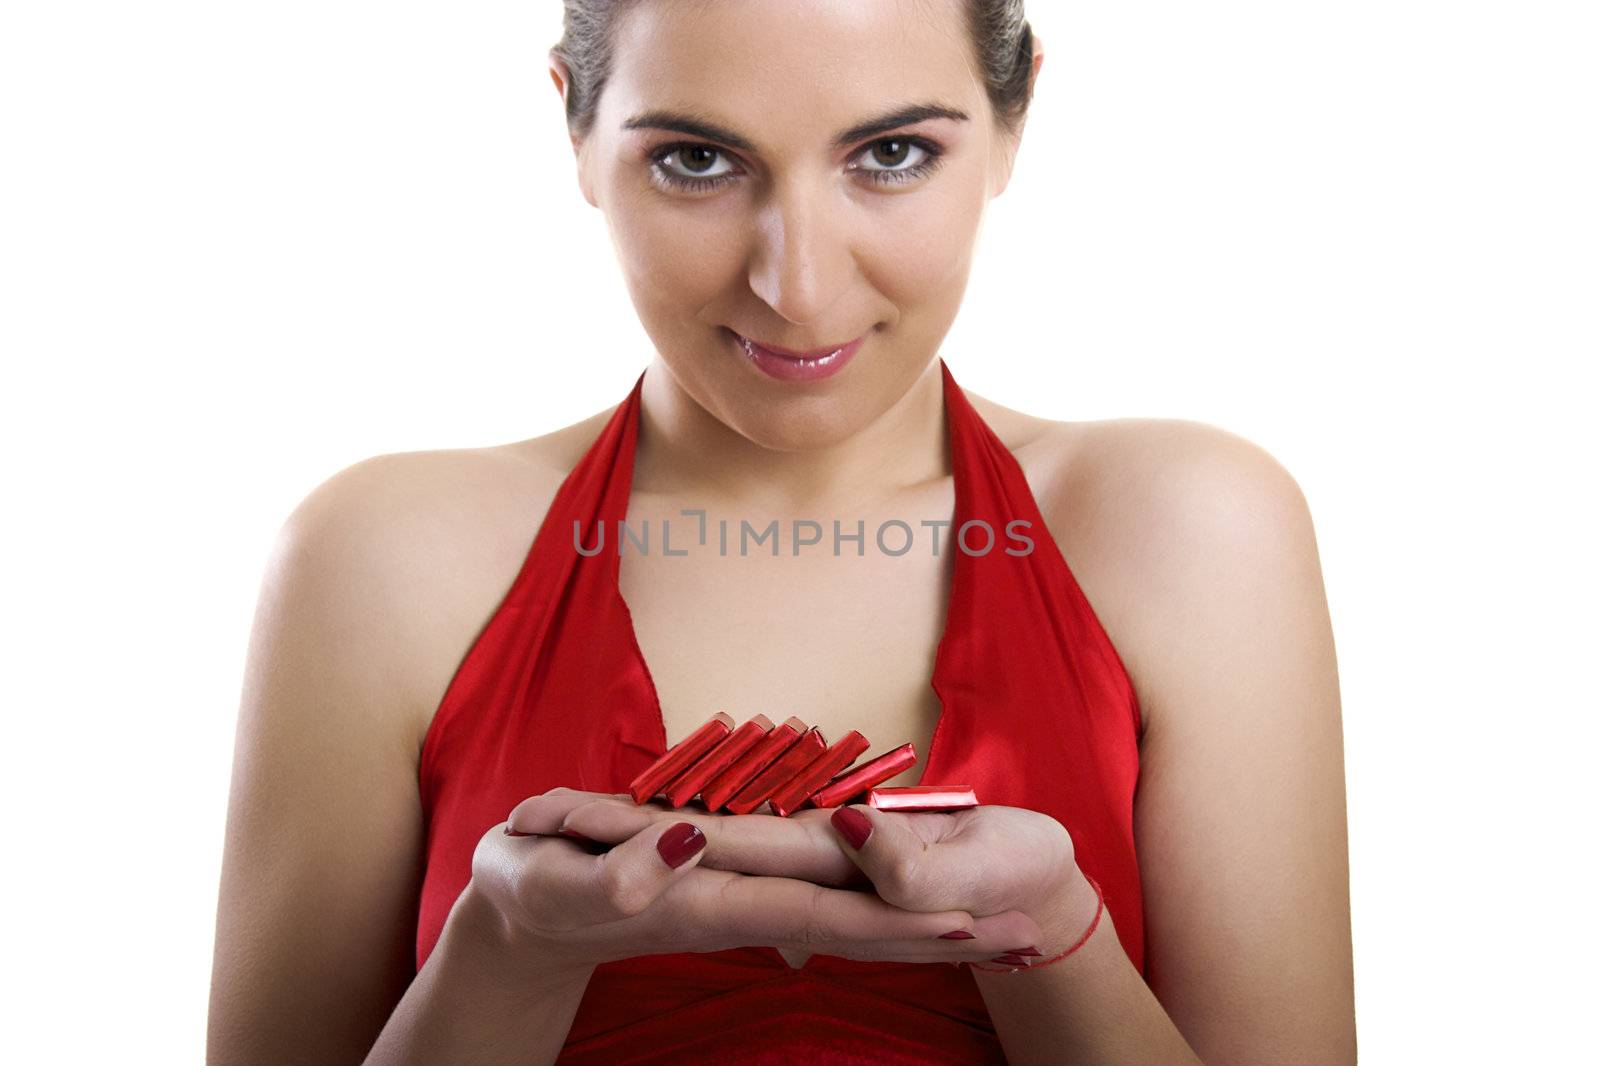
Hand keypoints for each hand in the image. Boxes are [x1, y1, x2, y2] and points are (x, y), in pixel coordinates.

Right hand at [511, 788, 1049, 966]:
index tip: (960, 922)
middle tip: (1024, 942)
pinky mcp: (741, 897)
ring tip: (1005, 937)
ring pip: (850, 925)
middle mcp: (741, 912)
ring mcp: (746, 908)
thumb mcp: (551, 873)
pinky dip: (884, 922)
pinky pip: (826, 914)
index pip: (814, 912)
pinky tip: (926, 925)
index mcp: (705, 903)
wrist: (524, 919)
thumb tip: (681, 848)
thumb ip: (613, 867)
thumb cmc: (527, 890)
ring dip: (926, 935)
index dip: (886, 917)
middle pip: (855, 930)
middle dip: (937, 939)